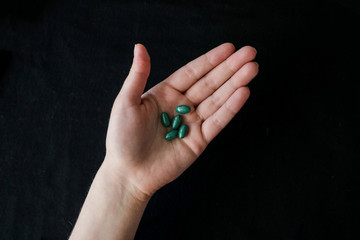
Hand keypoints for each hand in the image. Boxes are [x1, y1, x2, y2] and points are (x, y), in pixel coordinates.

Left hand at [104, 43, 257, 200]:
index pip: (193, 72)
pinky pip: (218, 121)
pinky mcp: (200, 140)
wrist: (129, 173)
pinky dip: (231, 107)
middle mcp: (182, 106)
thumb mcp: (126, 102)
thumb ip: (138, 74)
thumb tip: (140, 46)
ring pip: (218, 99)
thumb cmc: (122, 138)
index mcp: (165, 94)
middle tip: (250, 53)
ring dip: (235, 84)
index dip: (211, 60)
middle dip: (230, 68)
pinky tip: (243, 92)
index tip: (229, 48)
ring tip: (252, 69)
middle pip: (210, 83)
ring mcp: (193, 123)